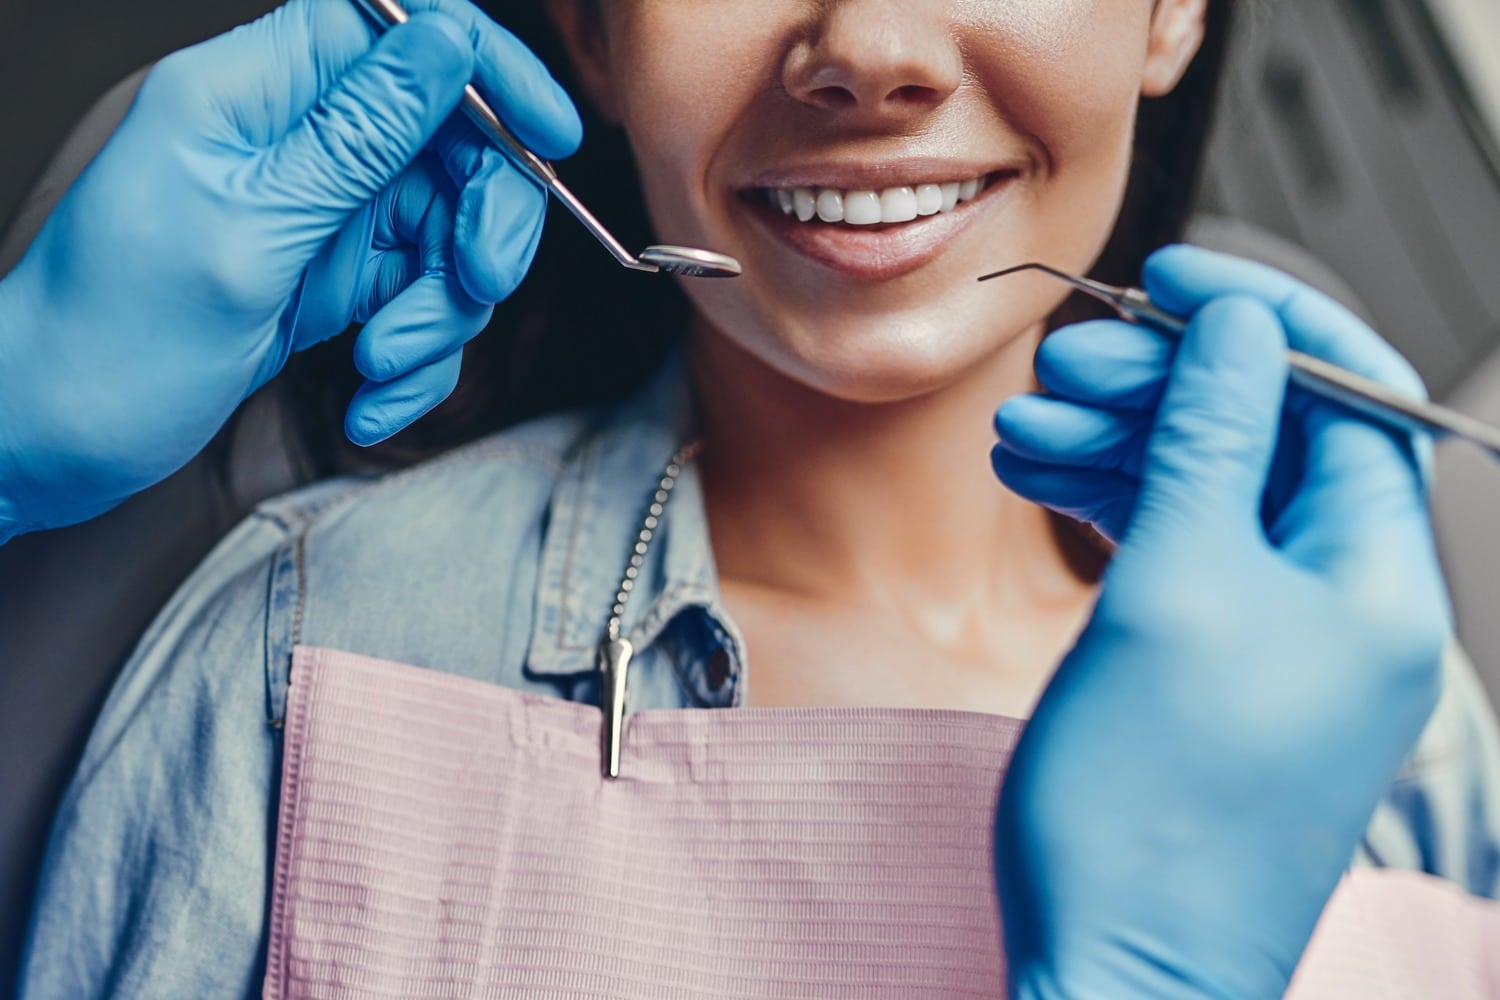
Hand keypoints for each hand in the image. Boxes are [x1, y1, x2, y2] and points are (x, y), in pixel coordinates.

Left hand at [0, 0, 579, 538]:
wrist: (55, 439)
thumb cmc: (111, 335)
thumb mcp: (247, 232)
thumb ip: (358, 135)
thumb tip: (449, 42)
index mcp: (255, 93)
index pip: (400, 30)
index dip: (488, 69)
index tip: (549, 139)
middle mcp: (298, 142)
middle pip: (450, 143)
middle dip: (481, 222)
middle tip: (474, 285)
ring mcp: (322, 213)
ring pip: (446, 235)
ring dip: (439, 314)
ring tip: (383, 365)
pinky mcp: (334, 279)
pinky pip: (419, 302)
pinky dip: (415, 359)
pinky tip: (371, 401)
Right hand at [991, 246, 1449, 998]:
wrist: (1114, 968)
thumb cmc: (1150, 816)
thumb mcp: (1176, 590)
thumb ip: (1209, 444)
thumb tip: (1240, 331)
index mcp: (1376, 581)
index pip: (1346, 396)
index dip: (1260, 319)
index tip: (1173, 278)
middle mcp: (1346, 605)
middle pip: (1267, 438)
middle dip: (1164, 387)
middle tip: (1065, 364)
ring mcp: (1281, 639)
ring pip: (1209, 491)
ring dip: (1119, 445)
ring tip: (1022, 430)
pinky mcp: (1219, 668)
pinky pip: (1179, 553)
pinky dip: (1113, 508)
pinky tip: (1041, 483)